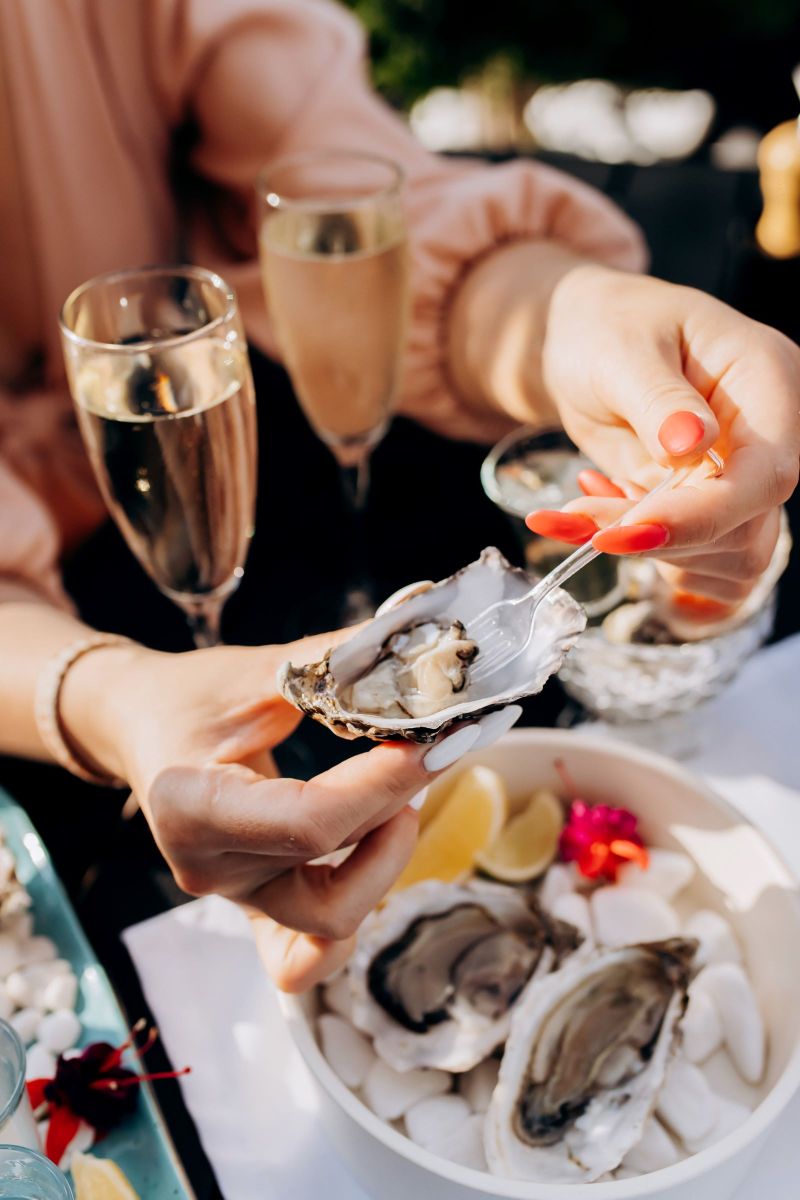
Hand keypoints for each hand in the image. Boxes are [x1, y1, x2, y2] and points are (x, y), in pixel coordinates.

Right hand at [61, 633, 440, 977]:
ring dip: (385, 864)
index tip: (436, 741)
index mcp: (191, 808)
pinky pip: (307, 957)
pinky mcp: (255, 908)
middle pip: (330, 873)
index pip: (311, 823)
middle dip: (397, 813)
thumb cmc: (192, 694)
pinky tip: (377, 857)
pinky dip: (354, 918)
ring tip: (398, 798)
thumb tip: (416, 647)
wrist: (141, 724)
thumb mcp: (255, 669)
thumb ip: (333, 665)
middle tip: (428, 753)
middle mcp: (209, 869)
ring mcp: (233, 899)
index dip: (385, 786)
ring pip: (332, 921)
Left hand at [529, 266, 799, 605]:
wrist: (584, 341)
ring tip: (582, 511)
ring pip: (727, 559)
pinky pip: (695, 562)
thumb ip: (657, 398)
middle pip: (750, 529)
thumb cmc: (605, 327)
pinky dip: (644, 558)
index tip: (633, 529)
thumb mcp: (619, 349)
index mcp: (765, 380)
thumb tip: (692, 445)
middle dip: (662, 538)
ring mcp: (738, 477)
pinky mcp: (706, 507)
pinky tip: (601, 514)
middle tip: (580, 517)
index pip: (767, 474)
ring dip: (648, 554)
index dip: (705, 514)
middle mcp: (765, 436)